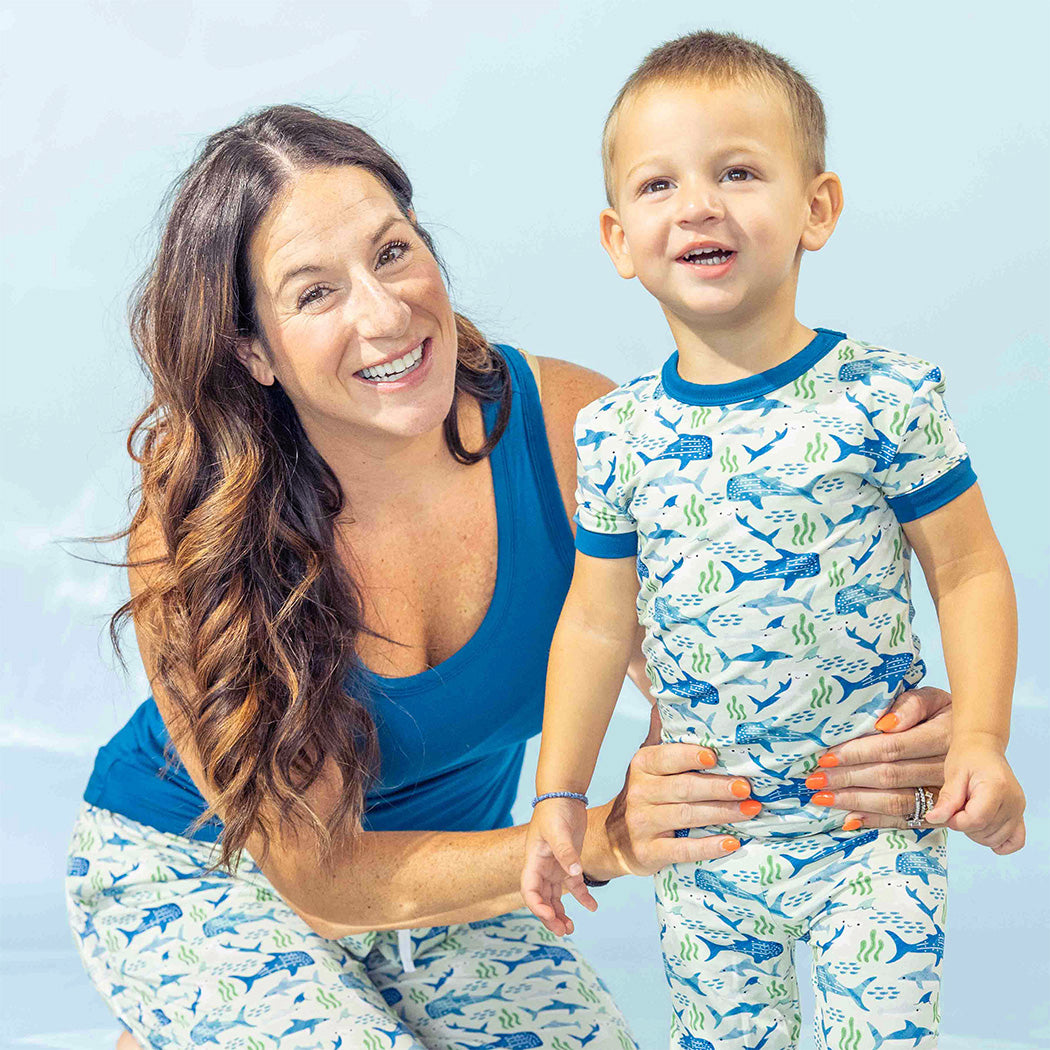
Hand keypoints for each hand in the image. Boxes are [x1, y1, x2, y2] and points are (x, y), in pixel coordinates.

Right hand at [521, 797, 593, 935]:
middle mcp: (542, 868)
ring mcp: (555, 867)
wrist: (565, 795)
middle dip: (550, 917)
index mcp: (534, 861)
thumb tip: (575, 874)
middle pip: (542, 899)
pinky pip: (574, 885)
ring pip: (555, 897)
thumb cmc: (554, 810)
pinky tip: (593, 907)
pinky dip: (582, 897)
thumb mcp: (559, 831)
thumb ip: (566, 853)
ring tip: (571, 928)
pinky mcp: (568, 863)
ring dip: (561, 913)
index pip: (530, 890)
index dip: (537, 906)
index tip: (550, 916)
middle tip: (563, 931)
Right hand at [598, 706, 760, 877]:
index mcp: (642, 765)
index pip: (666, 757)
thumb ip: (661, 735)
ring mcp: (642, 823)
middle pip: (682, 788)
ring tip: (750, 810)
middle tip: (746, 787)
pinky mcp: (648, 852)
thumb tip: (666, 698)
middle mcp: (639, 792)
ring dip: (721, 813)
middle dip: (717, 787)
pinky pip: (682, 850)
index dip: (690, 756)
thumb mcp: (647, 763)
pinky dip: (708, 847)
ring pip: (686, 816)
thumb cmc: (643, 794)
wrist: (613, 840)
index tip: (715, 757)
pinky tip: (731, 843)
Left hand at [807, 686, 951, 828]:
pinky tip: (850, 819)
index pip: (892, 747)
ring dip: (855, 801)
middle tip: (815, 780)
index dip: (857, 753)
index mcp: (944, 736)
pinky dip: (876, 821)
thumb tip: (884, 723)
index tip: (826, 756)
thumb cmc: (943, 715)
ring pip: (896, 802)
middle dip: (847, 778)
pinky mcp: (940, 813)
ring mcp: (944, 796)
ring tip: (823, 798)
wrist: (978, 743)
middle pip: (889, 776)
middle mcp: (946, 770)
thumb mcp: (932, 699)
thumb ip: (910, 705)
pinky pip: (906, 820)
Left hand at [925, 735, 1025, 853]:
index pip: (976, 820)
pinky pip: (1015, 841)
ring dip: (977, 833)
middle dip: (965, 825)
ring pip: (996, 840)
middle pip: (985, 832)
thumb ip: (947, 799)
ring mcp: (1019, 809)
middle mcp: (1013, 801)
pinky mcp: (1019, 814)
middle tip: (958, 806)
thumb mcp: (953, 774)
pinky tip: (983, 829)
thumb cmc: (967, 757)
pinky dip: (998, 841)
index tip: (947, 811)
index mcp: (996, 788)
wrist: (983, 747)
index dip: (956, 821)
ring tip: (969, 811)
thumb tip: (934, 819)